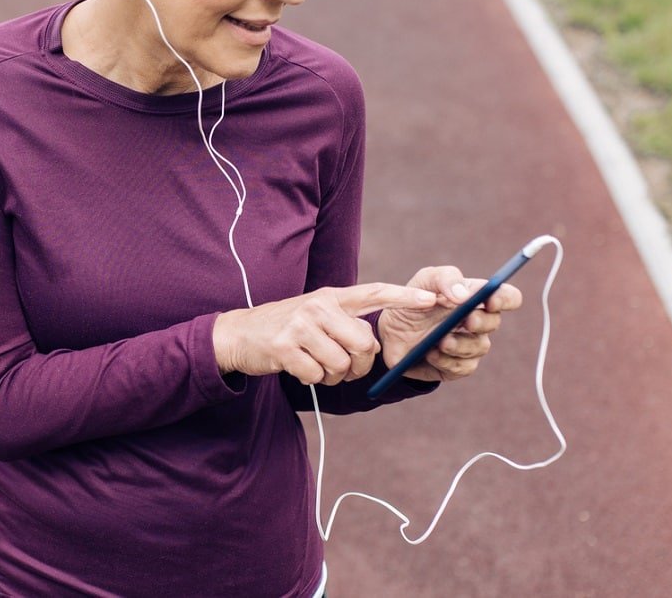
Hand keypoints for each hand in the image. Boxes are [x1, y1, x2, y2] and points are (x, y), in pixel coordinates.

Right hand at [214, 283, 437, 385]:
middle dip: (361, 365)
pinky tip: (300, 369)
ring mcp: (300, 326)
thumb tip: (371, 345)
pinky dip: (313, 380)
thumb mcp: (316, 314)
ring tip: (317, 366)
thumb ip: (345, 323)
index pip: (374, 292)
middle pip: (364, 343)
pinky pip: (317, 375)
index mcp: (331, 297)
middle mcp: (318, 307)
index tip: (431, 298)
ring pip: (341, 364)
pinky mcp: (284, 348)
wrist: (240, 334)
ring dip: (334, 376)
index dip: (404, 296)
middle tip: (346, 368)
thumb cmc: (286, 327)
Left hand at [377, 265, 522, 383]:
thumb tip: (464, 295)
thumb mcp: (424, 281)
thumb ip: (445, 278)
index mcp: (475, 297)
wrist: (390, 332)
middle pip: (494, 322)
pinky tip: (430, 354)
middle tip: (466, 320)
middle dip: (481, 321)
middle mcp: (477, 322)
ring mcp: (469, 345)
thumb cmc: (413, 301)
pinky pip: (463, 367)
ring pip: (480, 347)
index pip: (507, 296)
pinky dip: (446, 361)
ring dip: (460, 344)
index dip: (505, 298)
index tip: (491, 300)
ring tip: (439, 341)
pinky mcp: (458, 367)